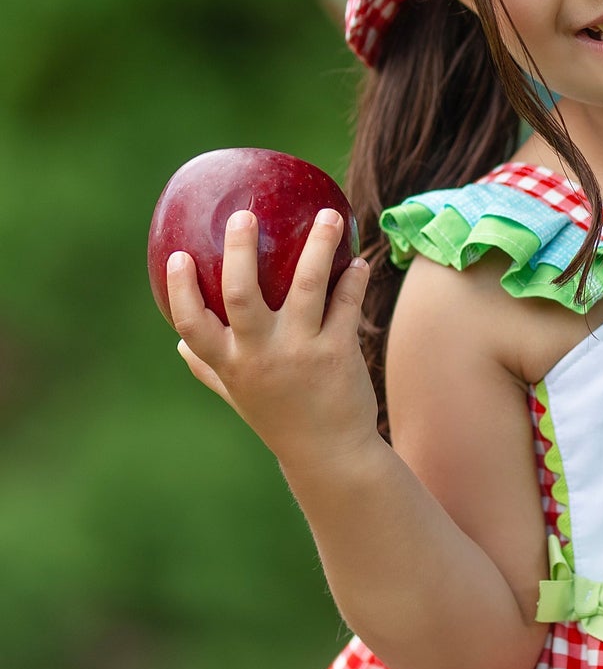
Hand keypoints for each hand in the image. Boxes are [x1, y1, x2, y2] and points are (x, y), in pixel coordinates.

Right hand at [169, 209, 376, 469]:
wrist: (328, 454)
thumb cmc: (279, 417)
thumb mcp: (238, 395)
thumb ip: (209, 367)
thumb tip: (179, 343)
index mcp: (230, 363)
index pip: (191, 324)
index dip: (180, 289)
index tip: (180, 255)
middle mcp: (260, 355)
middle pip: (241, 294)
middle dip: (239, 251)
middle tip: (244, 214)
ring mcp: (300, 352)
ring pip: (306, 287)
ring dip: (317, 247)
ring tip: (327, 215)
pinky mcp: (338, 353)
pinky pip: (346, 304)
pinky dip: (352, 279)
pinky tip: (357, 260)